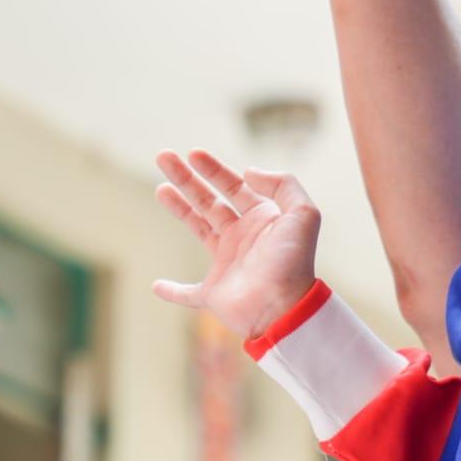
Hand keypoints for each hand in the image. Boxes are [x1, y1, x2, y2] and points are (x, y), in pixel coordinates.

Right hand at [151, 149, 322, 337]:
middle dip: (187, 179)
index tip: (193, 153)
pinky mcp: (214, 294)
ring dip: (179, 208)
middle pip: (210, 201)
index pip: (234, 186)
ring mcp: (227, 265)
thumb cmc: (293, 262)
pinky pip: (188, 294)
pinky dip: (173, 291)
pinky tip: (157, 286)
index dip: (213, 169)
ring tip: (161, 188)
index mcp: (261, 219)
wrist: (284, 307)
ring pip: (198, 229)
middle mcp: (242, 238)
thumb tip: (249, 172)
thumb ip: (283, 185)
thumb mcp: (303, 214)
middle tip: (164, 157)